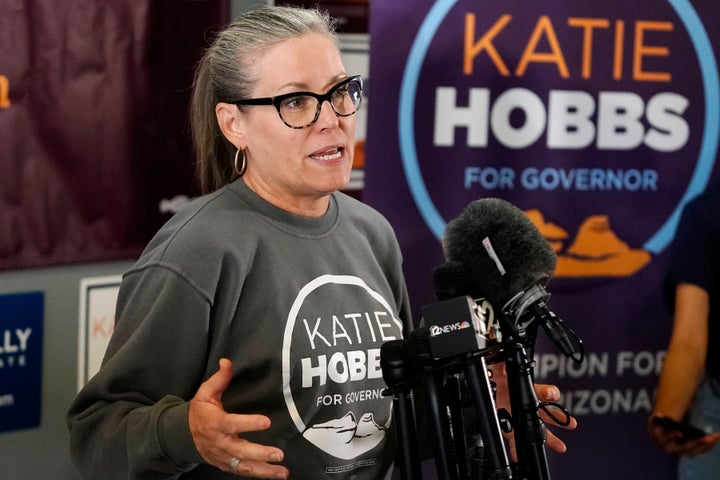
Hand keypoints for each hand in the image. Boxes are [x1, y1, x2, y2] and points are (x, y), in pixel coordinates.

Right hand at [189, 358, 288, 478]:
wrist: (182, 436)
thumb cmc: (198, 413)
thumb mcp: (205, 393)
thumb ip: (219, 379)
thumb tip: (227, 361)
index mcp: (215, 423)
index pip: (232, 424)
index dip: (249, 423)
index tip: (266, 421)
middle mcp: (220, 443)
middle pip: (240, 451)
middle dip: (260, 453)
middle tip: (278, 453)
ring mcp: (223, 456)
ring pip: (244, 466)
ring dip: (264, 470)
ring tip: (282, 471)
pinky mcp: (226, 465)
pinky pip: (243, 472)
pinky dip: (259, 475)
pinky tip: (275, 474)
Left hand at [490, 363, 576, 458]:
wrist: (484, 385)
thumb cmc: (494, 374)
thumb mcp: (499, 365)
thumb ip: (503, 359)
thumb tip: (506, 349)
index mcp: (526, 390)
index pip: (542, 391)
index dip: (548, 392)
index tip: (551, 394)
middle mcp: (525, 404)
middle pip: (546, 412)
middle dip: (559, 418)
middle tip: (572, 424)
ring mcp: (519, 416)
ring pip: (537, 429)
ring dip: (549, 438)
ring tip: (561, 446)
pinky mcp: (509, 427)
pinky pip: (514, 440)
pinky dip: (518, 449)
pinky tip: (521, 456)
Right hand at [648, 414, 719, 456]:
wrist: (660, 432)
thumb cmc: (658, 424)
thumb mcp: (655, 419)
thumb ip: (656, 418)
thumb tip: (658, 416)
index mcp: (661, 441)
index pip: (667, 440)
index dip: (673, 436)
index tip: (681, 433)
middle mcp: (671, 449)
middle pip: (685, 448)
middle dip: (697, 443)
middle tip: (707, 438)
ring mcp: (680, 451)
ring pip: (694, 451)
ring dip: (706, 445)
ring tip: (715, 436)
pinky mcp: (688, 451)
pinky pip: (699, 450)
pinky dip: (708, 445)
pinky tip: (715, 438)